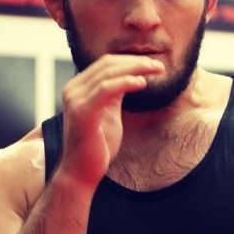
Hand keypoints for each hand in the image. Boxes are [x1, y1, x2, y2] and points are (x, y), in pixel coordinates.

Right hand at [58, 54, 163, 187]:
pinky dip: (126, 82)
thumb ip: (114, 93)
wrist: (81, 173)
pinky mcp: (82, 112)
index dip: (131, 60)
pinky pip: (106, 89)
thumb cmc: (97, 146)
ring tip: (157, 70)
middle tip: (160, 66)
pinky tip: (143, 83)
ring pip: (109, 72)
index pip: (106, 63)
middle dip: (137, 62)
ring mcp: (75, 99)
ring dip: (136, 68)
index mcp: (78, 87)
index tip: (152, 64)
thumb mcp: (108, 112)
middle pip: (108, 64)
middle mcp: (72, 89)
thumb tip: (131, 76)